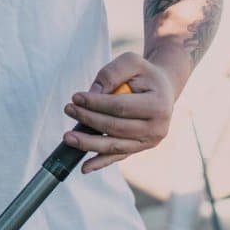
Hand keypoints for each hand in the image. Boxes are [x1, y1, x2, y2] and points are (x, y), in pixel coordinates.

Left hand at [62, 52, 178, 173]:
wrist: (162, 88)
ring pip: (115, 145)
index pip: (120, 107)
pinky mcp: (140, 148)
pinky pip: (118, 156)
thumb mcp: (130, 62)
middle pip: (116, 128)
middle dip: (89, 119)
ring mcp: (149, 142)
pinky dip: (100, 162)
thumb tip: (92, 95)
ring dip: (89, 143)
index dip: (96, 104)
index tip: (75, 97)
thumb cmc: (144, 74)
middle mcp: (157, 128)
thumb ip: (111, 74)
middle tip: (68, 109)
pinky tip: (84, 167)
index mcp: (158, 105)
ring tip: (68, 138)